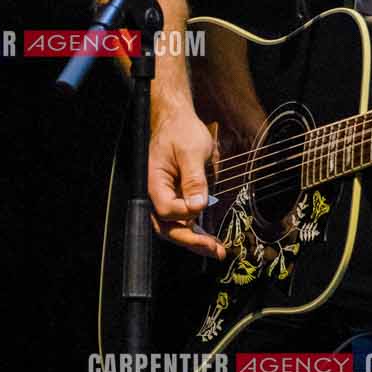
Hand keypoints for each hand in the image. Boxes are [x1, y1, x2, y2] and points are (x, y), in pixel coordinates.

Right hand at [147, 111, 226, 258]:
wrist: (177, 121)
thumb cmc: (182, 132)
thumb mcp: (192, 151)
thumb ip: (193, 179)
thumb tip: (198, 206)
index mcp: (154, 182)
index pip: (166, 209)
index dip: (185, 212)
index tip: (202, 205)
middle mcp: (156, 194)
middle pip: (167, 226)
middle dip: (190, 240)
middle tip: (214, 249)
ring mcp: (165, 197)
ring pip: (175, 227)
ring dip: (194, 240)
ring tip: (218, 251)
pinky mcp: (175, 198)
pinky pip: (182, 219)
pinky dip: (196, 231)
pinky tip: (211, 240)